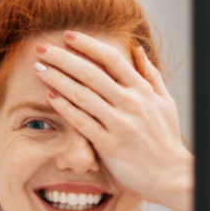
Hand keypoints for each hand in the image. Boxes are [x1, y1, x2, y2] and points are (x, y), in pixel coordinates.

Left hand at [33, 31, 193, 210]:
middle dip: (62, 57)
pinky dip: (65, 107)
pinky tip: (50, 96)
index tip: (67, 35)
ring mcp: (120, 124)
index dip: (87, 44)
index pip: (111, 59)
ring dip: (57, 79)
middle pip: (90, 72)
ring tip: (39, 67)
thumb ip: (150, 75)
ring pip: (82, 94)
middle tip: (41, 47)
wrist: (170, 175)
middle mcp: (131, 103)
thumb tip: (137, 50)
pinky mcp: (109, 145)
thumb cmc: (165, 139)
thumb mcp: (164, 103)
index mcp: (142, 90)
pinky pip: (82, 122)